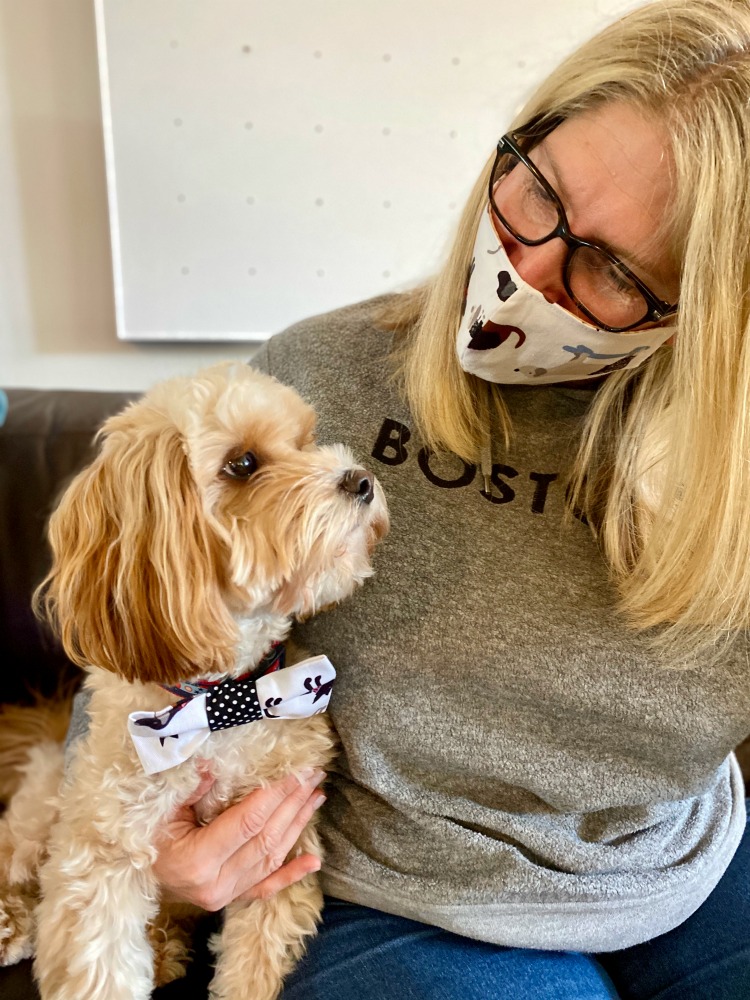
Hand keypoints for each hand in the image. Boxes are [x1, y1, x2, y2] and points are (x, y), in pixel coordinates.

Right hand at [153, 766, 326, 909]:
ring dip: (298, 826)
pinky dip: (292, 874)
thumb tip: (214, 765)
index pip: (249, 821)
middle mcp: (216, 883)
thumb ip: (191, 790)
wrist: (132, 878)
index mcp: (198, 860)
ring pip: (272, 857)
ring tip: (316, 798)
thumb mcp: (162, 811)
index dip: (276, 795)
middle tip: (314, 776)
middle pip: (266, 837)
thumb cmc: (146, 837)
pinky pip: (266, 887)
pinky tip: (314, 861)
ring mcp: (226, 896)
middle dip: (293, 804)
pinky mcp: (231, 901)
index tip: (298, 772)